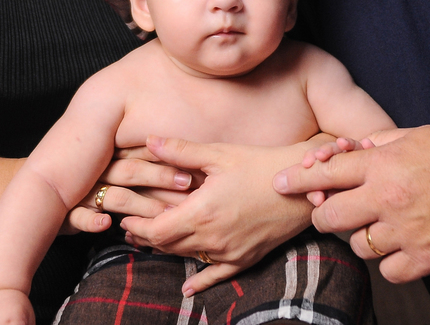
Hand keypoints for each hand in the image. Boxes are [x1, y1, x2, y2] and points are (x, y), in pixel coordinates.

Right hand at [61, 146, 192, 234]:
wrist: (41, 192)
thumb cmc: (88, 183)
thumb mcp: (112, 169)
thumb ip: (140, 166)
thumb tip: (180, 169)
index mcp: (111, 159)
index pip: (142, 155)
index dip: (167, 159)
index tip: (193, 166)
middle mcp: (100, 173)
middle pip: (133, 172)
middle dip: (161, 177)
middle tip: (188, 185)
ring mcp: (84, 193)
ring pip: (114, 197)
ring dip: (140, 205)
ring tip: (164, 214)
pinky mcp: (69, 215)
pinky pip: (78, 217)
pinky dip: (91, 221)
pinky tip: (105, 224)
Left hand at [120, 136, 316, 294]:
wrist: (304, 186)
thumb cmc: (262, 164)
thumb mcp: (220, 154)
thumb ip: (181, 151)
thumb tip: (149, 140)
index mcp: (202, 212)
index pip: (156, 229)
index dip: (136, 225)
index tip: (125, 217)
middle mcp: (213, 238)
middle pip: (167, 246)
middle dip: (146, 237)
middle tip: (130, 228)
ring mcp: (230, 252)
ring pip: (187, 258)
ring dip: (166, 251)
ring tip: (149, 242)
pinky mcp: (246, 258)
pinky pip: (216, 275)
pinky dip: (199, 282)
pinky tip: (188, 289)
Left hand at [273, 125, 429, 282]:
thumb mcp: (418, 134)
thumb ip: (380, 143)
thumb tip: (352, 150)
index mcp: (385, 166)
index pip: (328, 172)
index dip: (299, 179)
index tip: (280, 183)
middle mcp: (389, 200)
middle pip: (331, 217)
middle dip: (326, 215)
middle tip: (334, 212)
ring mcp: (406, 233)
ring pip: (358, 246)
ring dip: (363, 238)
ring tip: (383, 226)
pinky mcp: (425, 260)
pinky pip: (388, 271)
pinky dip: (391, 261)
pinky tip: (403, 247)